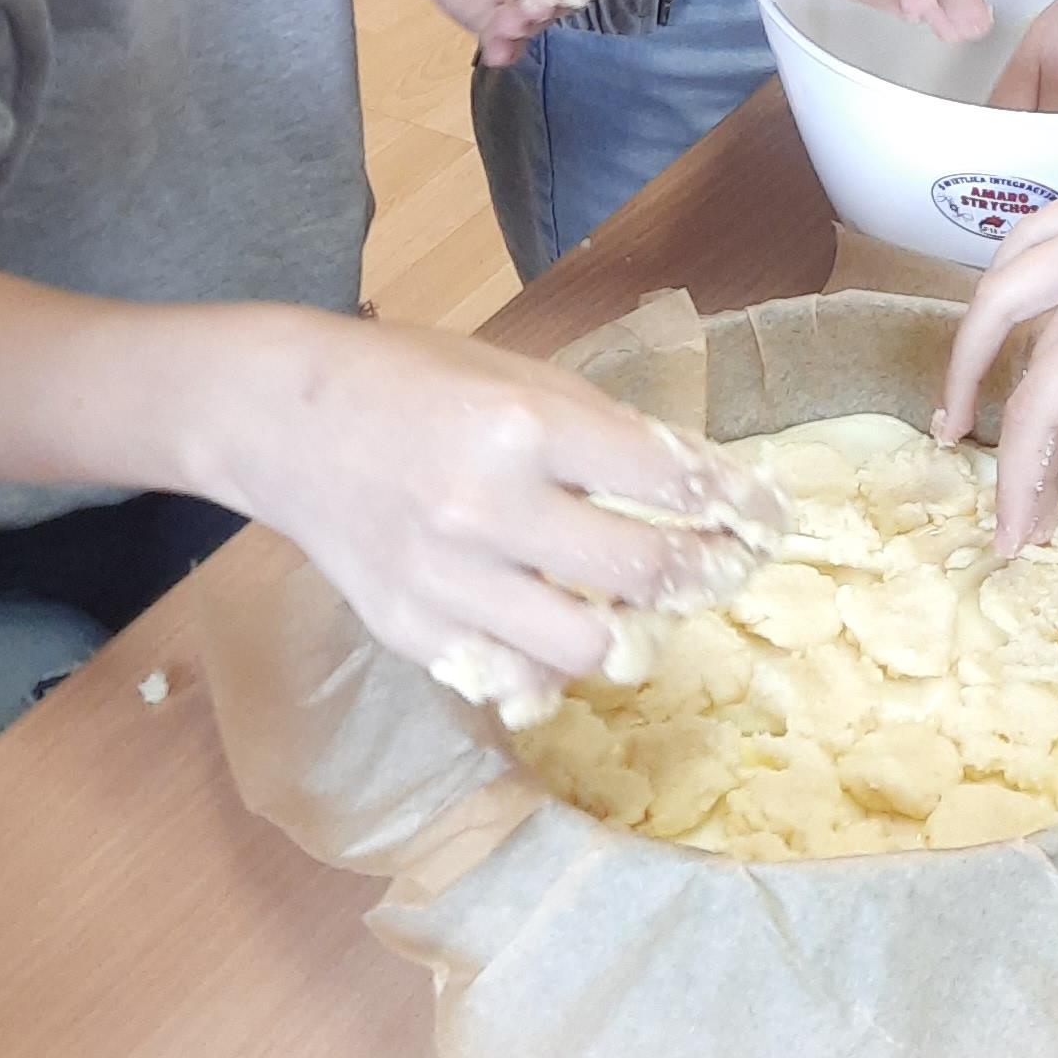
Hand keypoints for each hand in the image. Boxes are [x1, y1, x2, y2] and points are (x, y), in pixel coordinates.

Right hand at [202, 314, 781, 706]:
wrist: (287, 420)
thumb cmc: (418, 383)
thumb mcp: (519, 376)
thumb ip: (604, 434)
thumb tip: (700, 493)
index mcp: (522, 425)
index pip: (666, 480)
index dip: (737, 506)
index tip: (770, 520)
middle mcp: (486, 508)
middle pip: (644, 574)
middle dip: (705, 574)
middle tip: (722, 565)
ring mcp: (446, 581)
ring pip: (590, 649)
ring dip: (635, 629)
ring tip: (643, 604)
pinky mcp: (412, 632)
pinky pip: (515, 681)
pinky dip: (553, 667)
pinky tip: (560, 630)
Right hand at [939, 104, 1057, 552]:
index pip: (1044, 400)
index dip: (1018, 474)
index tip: (1014, 534)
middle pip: (1012, 341)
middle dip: (990, 424)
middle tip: (988, 489)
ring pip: (1001, 277)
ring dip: (970, 345)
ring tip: (960, 406)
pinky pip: (1031, 236)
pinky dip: (1002, 282)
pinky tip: (1010, 314)